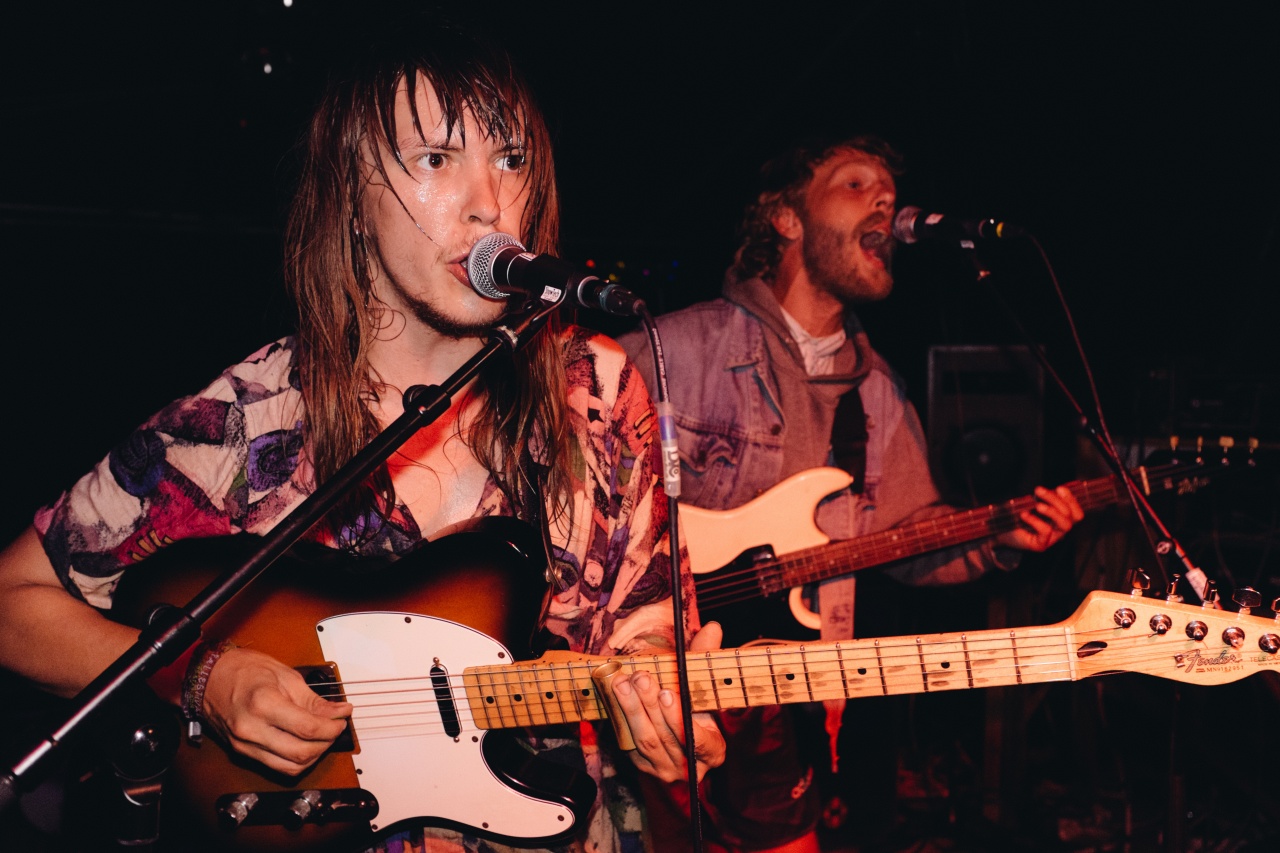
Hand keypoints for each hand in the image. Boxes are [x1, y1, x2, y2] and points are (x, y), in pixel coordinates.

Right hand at [201, 646, 352, 775]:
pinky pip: (276, 767)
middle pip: (301, 753)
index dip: (332, 727)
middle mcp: (251, 729)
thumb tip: (337, 712)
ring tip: (322, 737)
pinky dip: (296, 761)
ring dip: (314, 756)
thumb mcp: (285, 676)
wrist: (209, 678)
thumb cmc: (244, 670)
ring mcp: (245, 745)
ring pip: (290, 767)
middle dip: (327, 743)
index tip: (343, 718)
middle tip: (335, 728)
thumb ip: (313, 700)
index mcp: (263, 704)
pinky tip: (305, 745)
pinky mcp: (242, 753)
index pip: (308, 728)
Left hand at [609, 622, 726, 782]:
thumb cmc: (696, 705)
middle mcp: (690, 767)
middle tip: (641, 678)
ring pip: (645, 741)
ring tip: (624, 683)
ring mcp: (664, 770)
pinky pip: (628, 743)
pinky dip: (621, 718)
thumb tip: (712, 627)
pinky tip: (614, 696)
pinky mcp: (642, 766)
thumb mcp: (704, 683)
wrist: (680, 731)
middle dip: (651, 706)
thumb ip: (706, 657)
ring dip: (632, 709)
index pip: (699, 741)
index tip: (669, 693)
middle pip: (666, 738)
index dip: (681, 718)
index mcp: (713, 750)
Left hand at [996, 485, 1084, 551]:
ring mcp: (1052, 538)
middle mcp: (1060, 530)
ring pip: (1065, 525)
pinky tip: (1024, 515)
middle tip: (1038, 490)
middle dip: (1056, 500)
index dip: (1072, 500)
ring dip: (1052, 512)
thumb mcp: (1032, 504)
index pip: (1076, 512)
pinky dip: (1035, 521)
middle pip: (1070, 516)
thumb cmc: (1019, 516)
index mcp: (1061, 519)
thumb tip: (1049, 489)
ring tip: (1037, 505)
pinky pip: (1046, 531)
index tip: (1060, 488)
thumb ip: (1043, 498)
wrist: (1002, 532)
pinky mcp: (1041, 545)